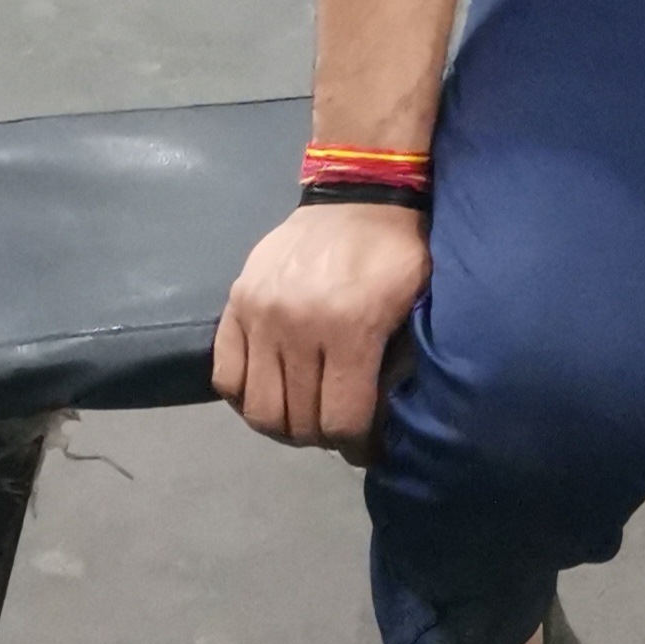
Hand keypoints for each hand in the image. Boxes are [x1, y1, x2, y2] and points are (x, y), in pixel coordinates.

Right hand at [212, 203, 430, 453]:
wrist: (357, 195)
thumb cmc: (395, 252)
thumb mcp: (418, 302)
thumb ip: (402, 360)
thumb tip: (387, 421)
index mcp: (350, 328)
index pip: (341, 420)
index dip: (356, 446)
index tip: (366, 448)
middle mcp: (298, 325)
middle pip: (298, 421)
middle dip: (322, 437)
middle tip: (337, 428)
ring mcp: (260, 314)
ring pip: (258, 408)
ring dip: (283, 424)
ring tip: (304, 414)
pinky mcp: (236, 303)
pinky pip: (225, 376)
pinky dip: (245, 397)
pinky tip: (271, 391)